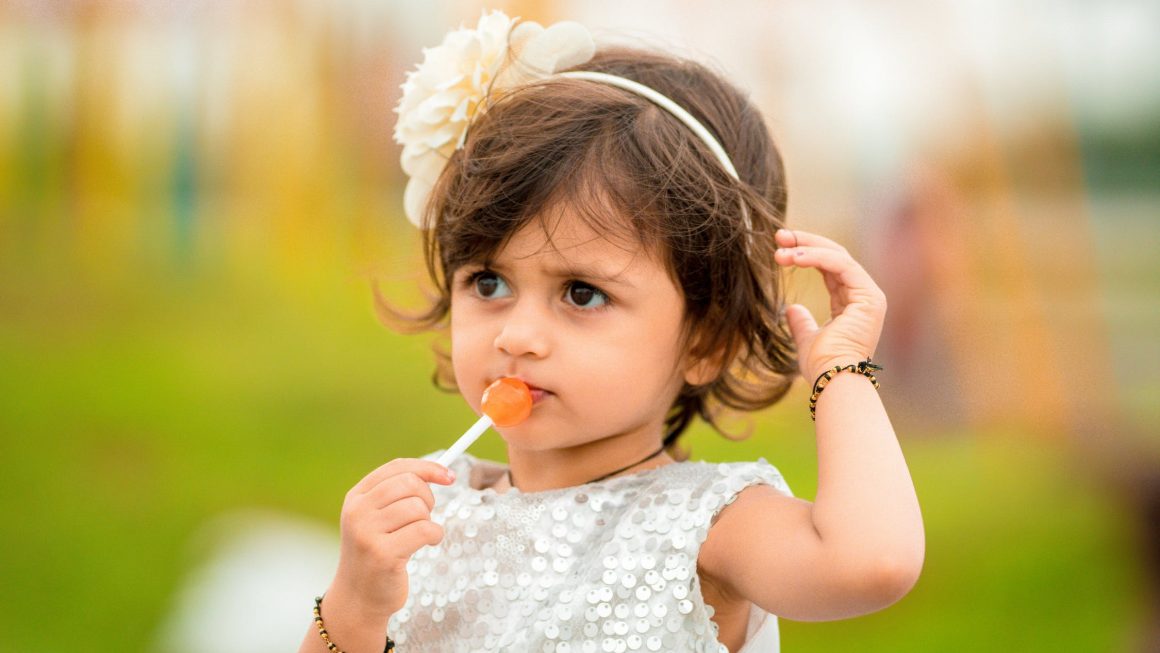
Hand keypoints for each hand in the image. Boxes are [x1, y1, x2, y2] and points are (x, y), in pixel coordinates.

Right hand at [329, 458, 454, 620]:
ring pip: (418, 508)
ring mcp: (367, 533)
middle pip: (409, 483)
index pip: (396, 467)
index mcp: (356, 497)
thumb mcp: (376, 518)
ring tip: (420, 535)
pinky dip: (435, 535)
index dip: (427, 468)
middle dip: (428, 497)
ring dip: (429, 520)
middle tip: (426, 515)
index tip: (449, 476)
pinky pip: (425, 530)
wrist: (358, 597)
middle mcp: (357, 512)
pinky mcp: (383, 555)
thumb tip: (441, 471)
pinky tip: (428, 544)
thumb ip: (398, 493)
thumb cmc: (376, 552)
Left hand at [774, 228, 886, 381]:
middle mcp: (864, 295)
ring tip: (780, 249)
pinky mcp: (869, 297)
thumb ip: (801, 322)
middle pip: (834, 256)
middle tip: (779, 235)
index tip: (779, 248)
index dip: (804, 254)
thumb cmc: (822, 365)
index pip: (829, 268)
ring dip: (806, 248)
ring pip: (838, 256)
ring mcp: (870, 295)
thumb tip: (791, 309)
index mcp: (851, 303)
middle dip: (805, 243)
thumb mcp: (806, 339)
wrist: (834, 379)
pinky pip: (842, 266)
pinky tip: (795, 257)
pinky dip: (817, 258)